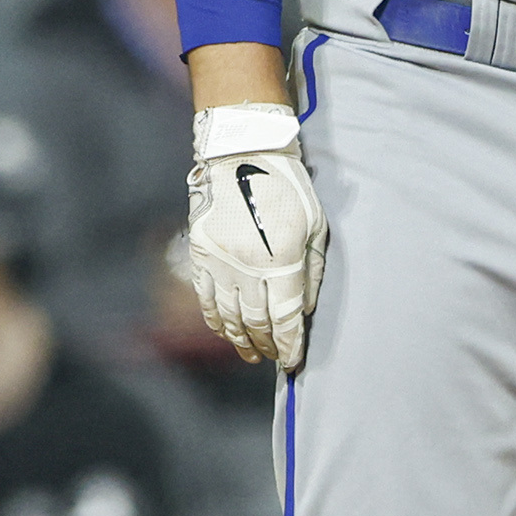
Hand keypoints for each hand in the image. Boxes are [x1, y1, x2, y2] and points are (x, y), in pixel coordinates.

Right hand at [183, 103, 325, 372]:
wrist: (241, 153)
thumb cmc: (287, 187)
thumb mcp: (314, 225)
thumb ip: (312, 271)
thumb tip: (303, 312)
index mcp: (281, 258)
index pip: (285, 316)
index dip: (289, 344)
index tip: (292, 362)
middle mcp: (247, 265)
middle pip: (256, 321)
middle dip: (266, 344)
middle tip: (271, 358)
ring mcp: (220, 261)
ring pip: (228, 314)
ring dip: (240, 338)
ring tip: (250, 353)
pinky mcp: (201, 253)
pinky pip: (206, 297)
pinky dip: (216, 319)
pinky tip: (225, 330)